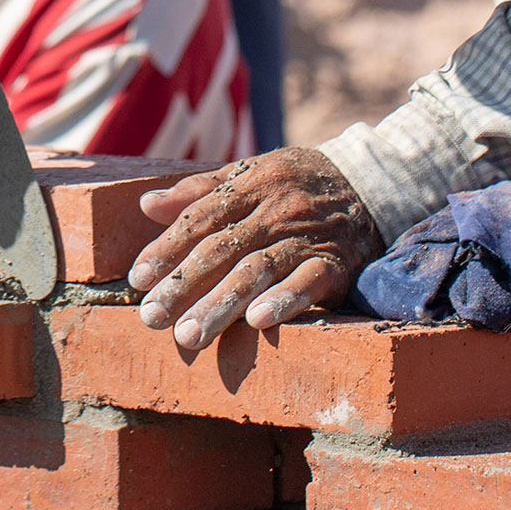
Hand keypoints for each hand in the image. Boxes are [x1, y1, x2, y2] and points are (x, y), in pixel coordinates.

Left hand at [127, 146, 388, 351]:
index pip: (200, 218)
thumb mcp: (251, 173)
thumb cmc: (297, 183)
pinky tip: (257, 321)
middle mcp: (275, 208)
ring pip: (257, 270)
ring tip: (188, 336)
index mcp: (250, 183)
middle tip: (151, 319)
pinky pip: (309, 281)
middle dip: (183, 285)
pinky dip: (284, 300)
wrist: (372, 183)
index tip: (138, 280)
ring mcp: (306, 236)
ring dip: (220, 304)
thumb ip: (200, 191)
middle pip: (221, 248)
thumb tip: (147, 206)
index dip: (167, 249)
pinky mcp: (336, 262)